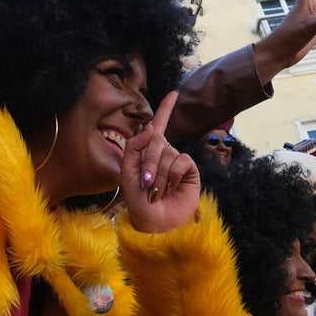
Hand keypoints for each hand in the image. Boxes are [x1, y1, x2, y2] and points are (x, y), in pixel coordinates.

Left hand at [121, 91, 199, 234]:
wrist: (155, 222)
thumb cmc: (137, 201)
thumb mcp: (126, 173)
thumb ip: (134, 148)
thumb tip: (152, 128)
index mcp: (147, 152)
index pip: (158, 126)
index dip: (166, 109)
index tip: (174, 93)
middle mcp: (164, 154)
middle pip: (156, 141)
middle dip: (148, 161)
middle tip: (145, 183)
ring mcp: (176, 161)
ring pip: (167, 153)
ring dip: (159, 174)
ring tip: (157, 191)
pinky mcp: (188, 170)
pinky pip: (180, 161)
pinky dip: (172, 175)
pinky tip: (171, 188)